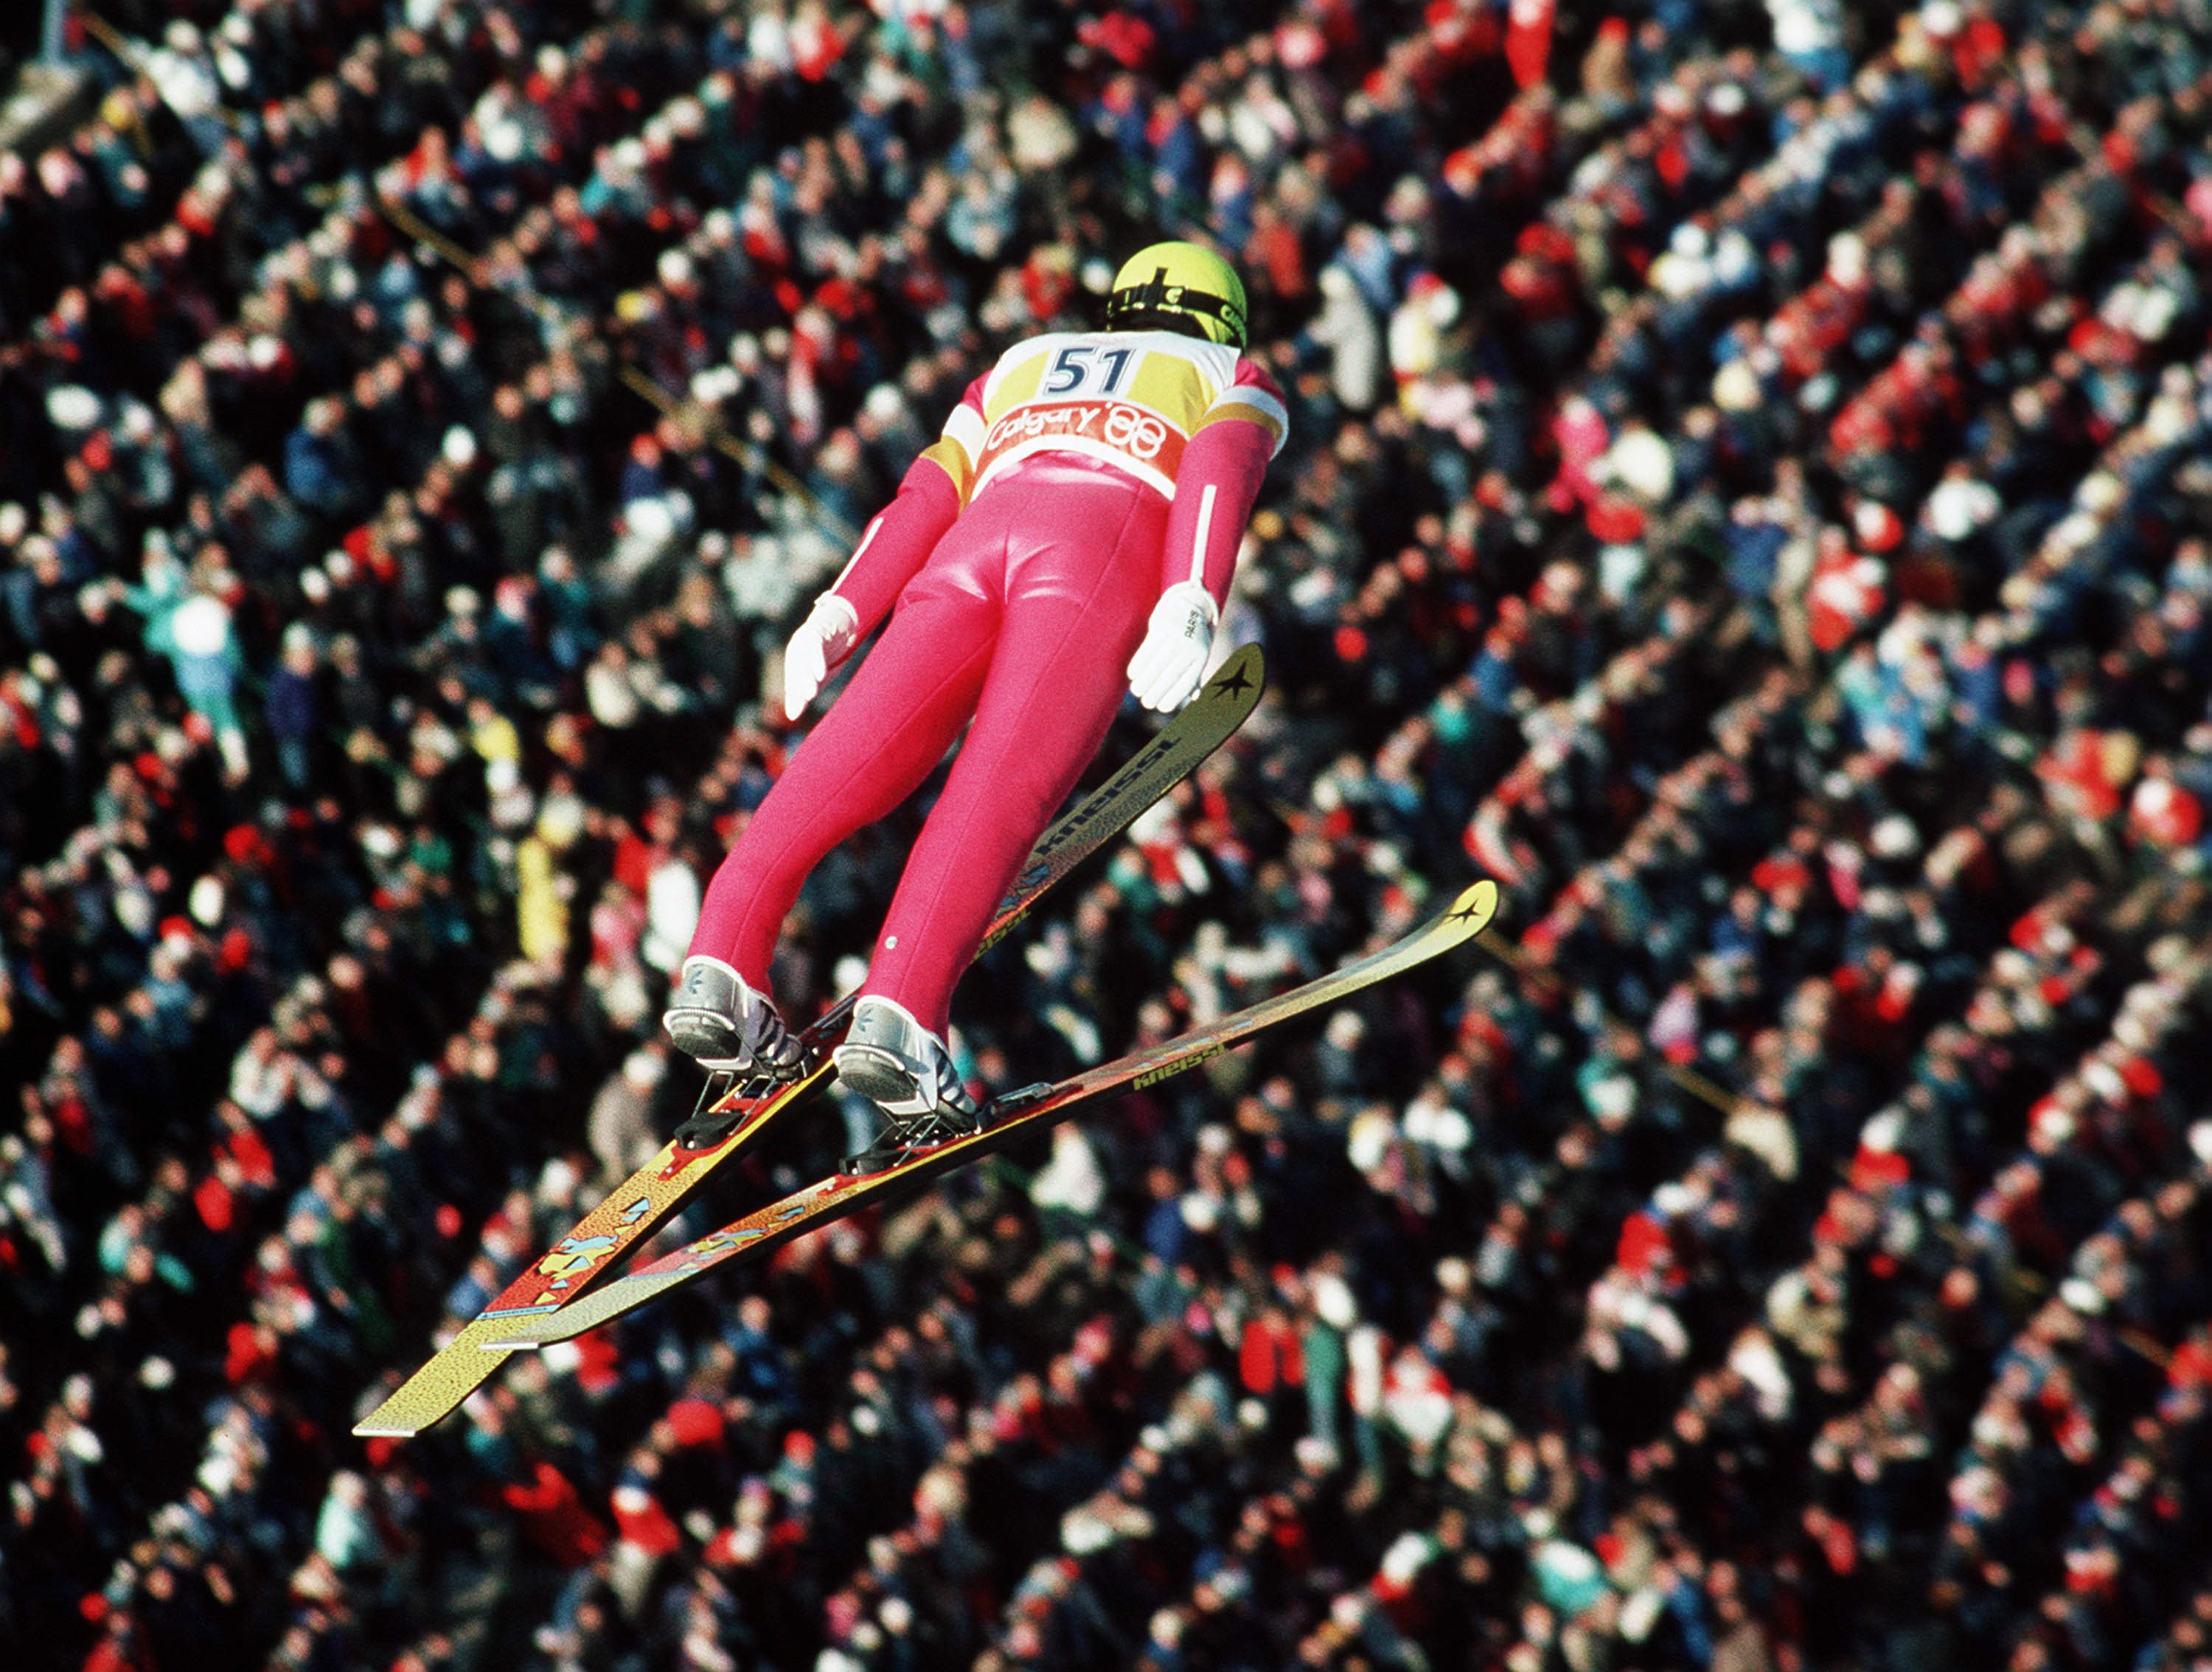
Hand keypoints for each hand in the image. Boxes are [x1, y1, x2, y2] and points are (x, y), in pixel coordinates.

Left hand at [783, 593, 859, 720]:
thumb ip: (807, 690)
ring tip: (810, 694)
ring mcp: (805, 638)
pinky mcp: (816, 630)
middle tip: (800, 707)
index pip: (792, 682)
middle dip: (797, 689)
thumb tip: (791, 716)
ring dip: (806, 678)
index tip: (794, 715)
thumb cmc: (830, 651)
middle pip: (796, 672)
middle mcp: (797, 649)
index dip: (793, 697)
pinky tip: (821, 674)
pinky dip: (817, 661)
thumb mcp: (820, 674)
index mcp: (796, 661)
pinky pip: (815, 646)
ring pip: (803, 660)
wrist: (843, 622)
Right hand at [1126, 581, 1217, 712]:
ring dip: (1144, 681)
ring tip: (1136, 691)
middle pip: (1170, 675)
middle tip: (1145, 702)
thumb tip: (1193, 698)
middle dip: (1156, 692)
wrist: (1190, 604)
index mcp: (1201, 657)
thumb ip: (1195, 674)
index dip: (1173, 697)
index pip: (1186, 682)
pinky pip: (1147, 650)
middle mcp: (1190, 647)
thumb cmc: (1193, 636)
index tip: (1161, 707)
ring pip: (1156, 665)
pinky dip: (1138, 664)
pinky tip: (1132, 674)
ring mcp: (1176, 637)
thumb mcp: (1199, 654)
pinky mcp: (1163, 627)